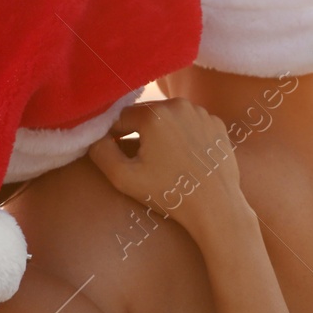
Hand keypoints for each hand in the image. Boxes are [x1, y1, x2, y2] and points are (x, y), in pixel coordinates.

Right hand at [87, 100, 247, 239]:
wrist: (216, 207)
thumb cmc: (169, 194)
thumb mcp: (124, 178)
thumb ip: (101, 152)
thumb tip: (95, 136)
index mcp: (154, 114)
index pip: (121, 117)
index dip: (115, 135)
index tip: (118, 155)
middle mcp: (179, 105)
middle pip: (146, 114)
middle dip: (140, 132)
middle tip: (142, 160)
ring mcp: (202, 113)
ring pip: (170, 117)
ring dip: (162, 133)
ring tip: (164, 160)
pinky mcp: (217, 124)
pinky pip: (191, 124)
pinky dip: (185, 136)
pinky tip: (186, 159)